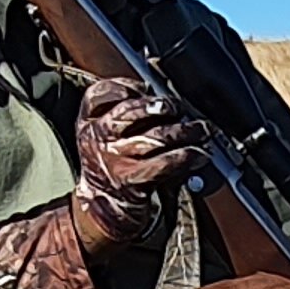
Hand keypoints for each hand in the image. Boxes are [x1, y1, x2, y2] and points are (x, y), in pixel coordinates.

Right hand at [68, 76, 207, 249]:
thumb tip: (158, 80)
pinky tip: (199, 154)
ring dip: (185, 131)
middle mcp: (98, 138)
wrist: (103, 208)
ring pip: (154, 136)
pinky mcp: (133, 180)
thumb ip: (127, 110)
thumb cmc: (113, 165)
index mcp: (88, 122)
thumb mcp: (107, 135)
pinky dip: (187, 156)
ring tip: (202, 129)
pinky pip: (165, 163)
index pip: (100, 94)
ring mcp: (115, 159)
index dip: (125, 86)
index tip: (146, 87)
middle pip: (130, 111)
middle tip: (177, 107)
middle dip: (160, 106)